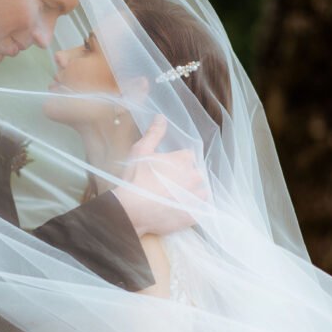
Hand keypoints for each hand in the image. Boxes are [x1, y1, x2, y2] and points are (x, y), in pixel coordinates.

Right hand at [112, 115, 206, 235]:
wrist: (132, 210)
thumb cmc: (136, 178)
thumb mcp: (141, 151)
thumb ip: (154, 133)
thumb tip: (161, 116)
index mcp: (184, 160)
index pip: (187, 156)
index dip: (176, 161)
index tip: (165, 167)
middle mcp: (195, 177)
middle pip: (195, 173)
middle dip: (185, 177)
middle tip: (166, 184)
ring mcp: (196, 198)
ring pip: (199, 192)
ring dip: (191, 193)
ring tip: (173, 198)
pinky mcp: (193, 216)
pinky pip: (198, 211)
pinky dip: (192, 210)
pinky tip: (178, 211)